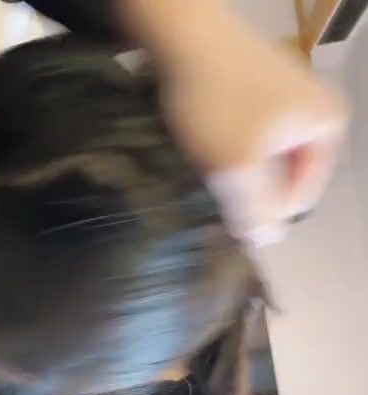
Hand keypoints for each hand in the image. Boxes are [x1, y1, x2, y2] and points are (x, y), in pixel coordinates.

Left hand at [120, 0, 349, 245]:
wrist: (185, 33)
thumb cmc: (219, 102)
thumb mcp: (238, 168)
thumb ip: (255, 211)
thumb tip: (266, 241)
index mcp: (328, 128)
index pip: (301, 199)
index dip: (264, 212)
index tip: (229, 208)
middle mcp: (319, 112)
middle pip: (284, 178)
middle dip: (251, 188)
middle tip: (217, 182)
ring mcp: (292, 99)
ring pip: (265, 159)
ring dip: (238, 170)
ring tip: (211, 161)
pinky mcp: (264, 90)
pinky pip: (253, 136)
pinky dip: (232, 147)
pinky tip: (209, 142)